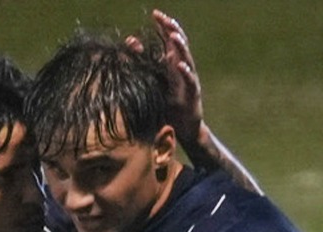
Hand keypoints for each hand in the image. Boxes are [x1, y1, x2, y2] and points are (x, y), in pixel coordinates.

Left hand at [133, 10, 204, 149]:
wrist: (181, 127)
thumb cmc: (167, 104)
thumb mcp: (153, 79)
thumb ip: (143, 60)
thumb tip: (129, 40)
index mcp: (173, 63)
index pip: (169, 39)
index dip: (164, 25)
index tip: (155, 14)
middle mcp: (182, 68)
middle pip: (180, 44)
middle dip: (173, 30)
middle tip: (165, 19)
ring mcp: (189, 80)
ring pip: (187, 59)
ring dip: (180, 47)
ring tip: (173, 36)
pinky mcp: (193, 93)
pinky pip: (190, 81)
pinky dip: (186, 72)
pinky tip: (180, 65)